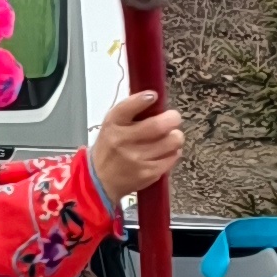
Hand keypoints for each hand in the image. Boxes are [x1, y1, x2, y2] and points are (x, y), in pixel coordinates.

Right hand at [89, 88, 185, 208]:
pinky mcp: (149, 173)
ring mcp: (137, 159)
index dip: (143, 100)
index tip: (153, 96)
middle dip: (173, 118)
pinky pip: (172, 157)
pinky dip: (174, 151)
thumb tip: (155, 97)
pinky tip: (166, 151)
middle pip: (158, 126)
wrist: (101, 180)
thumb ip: (130, 110)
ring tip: (171, 136)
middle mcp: (124, 141)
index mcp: (113, 124)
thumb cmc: (110, 146)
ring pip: (172, 141)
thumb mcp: (112, 124)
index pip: (128, 107)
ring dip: (176, 136)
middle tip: (173, 119)